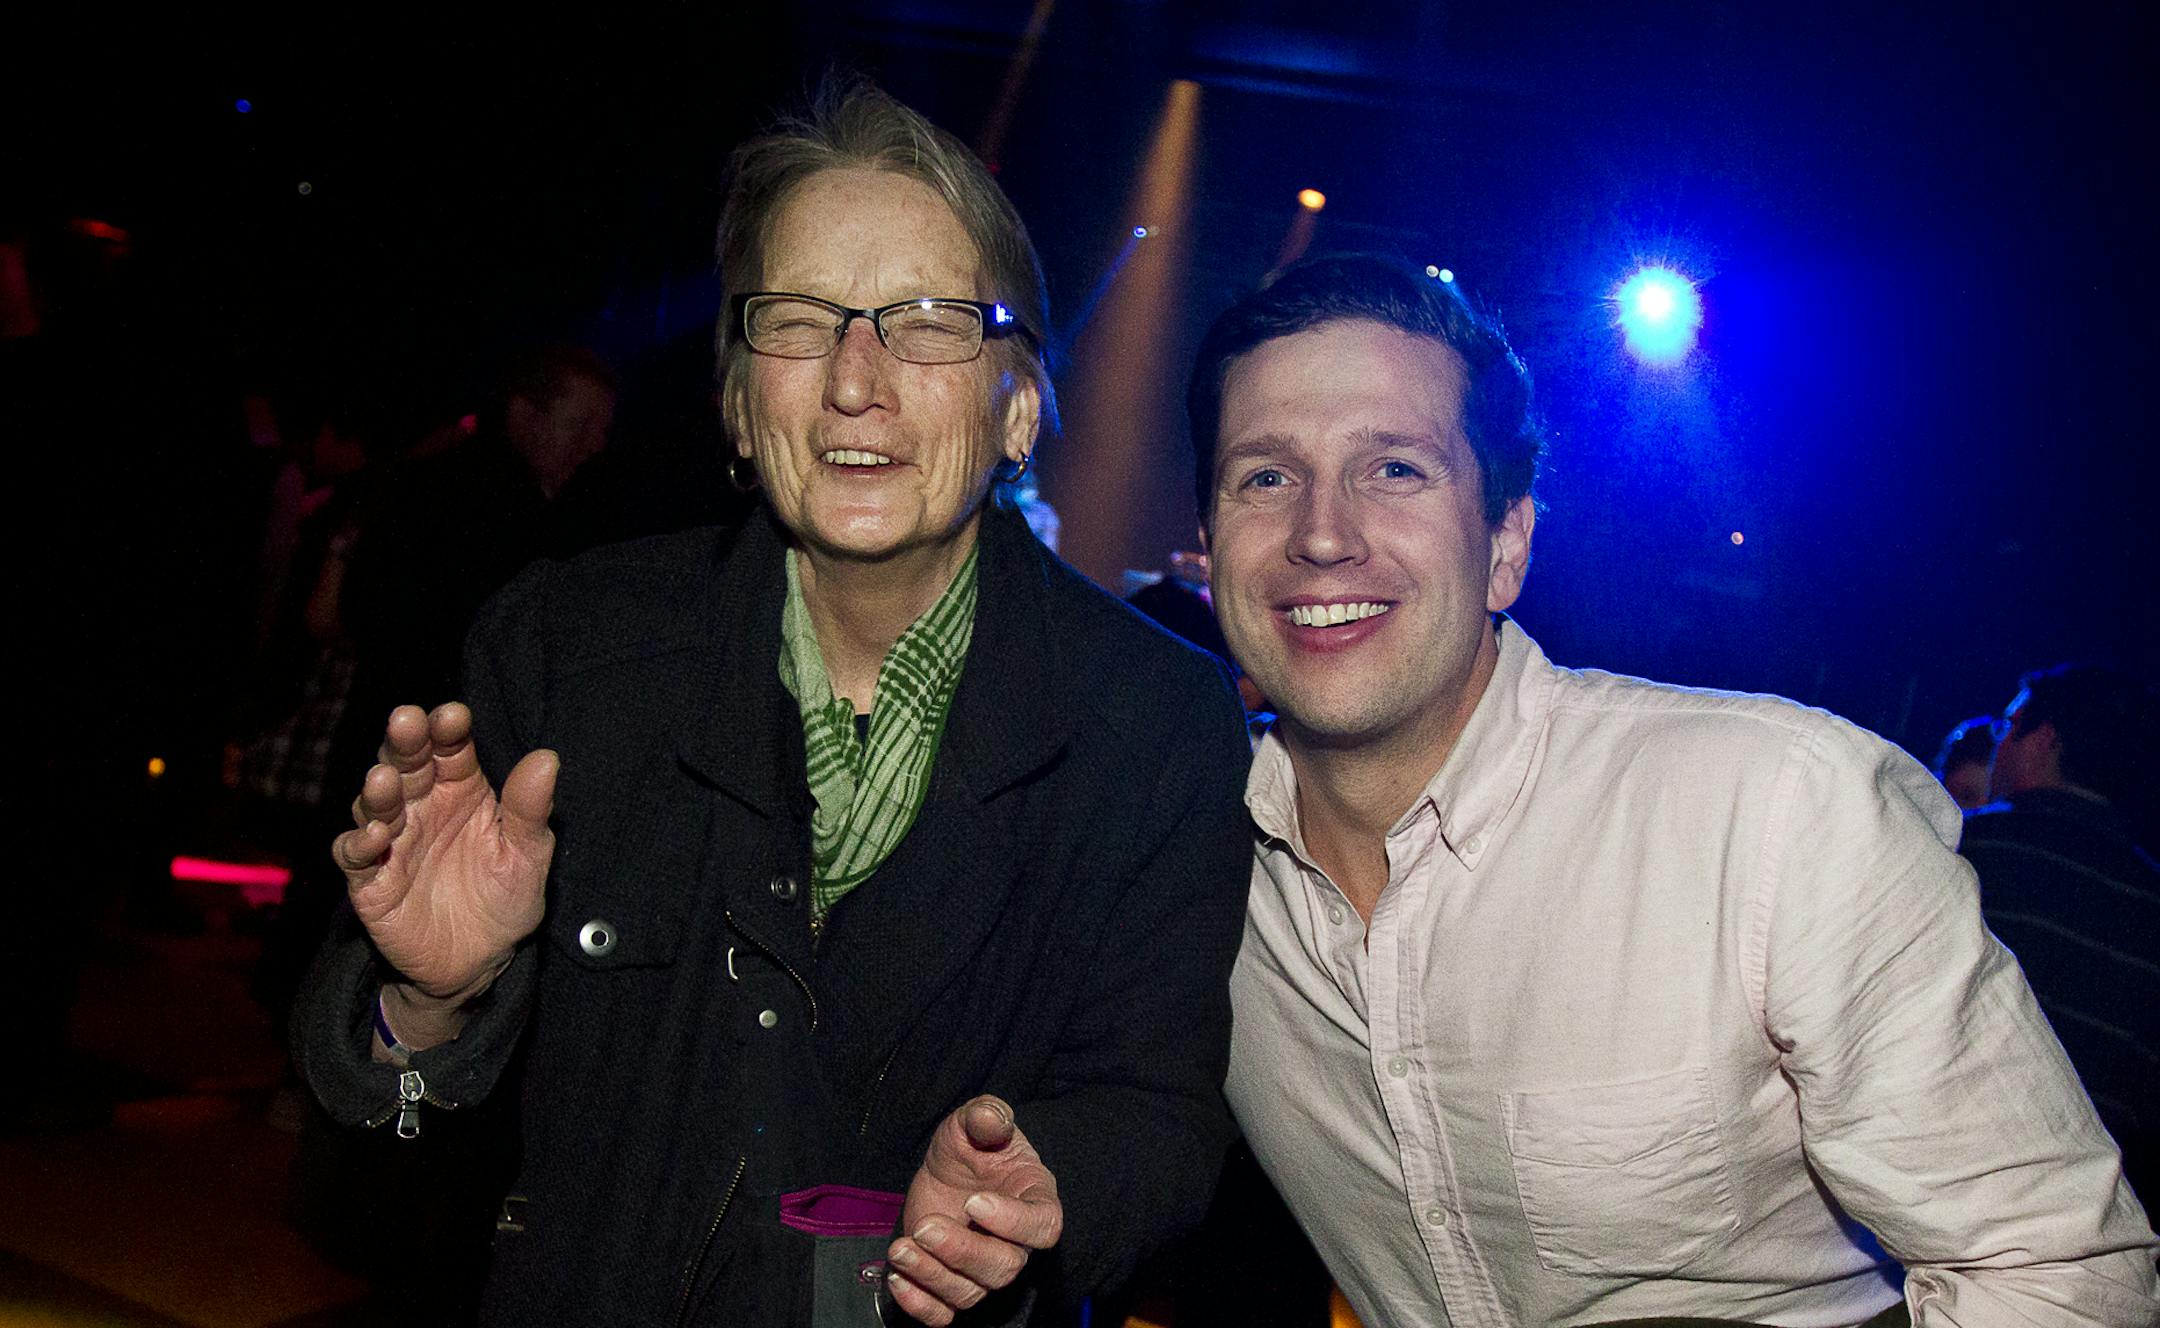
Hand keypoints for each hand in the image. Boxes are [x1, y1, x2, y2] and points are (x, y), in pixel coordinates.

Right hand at [332, 703, 556, 1029]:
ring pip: (375, 804)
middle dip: (405, 741)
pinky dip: (360, 844)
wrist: (480, 960)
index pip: (451, 748)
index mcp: (461, 788)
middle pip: (407, 763)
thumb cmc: (505, 896)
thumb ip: (531, 809)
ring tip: (386, 778)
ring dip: (378, 790)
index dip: (449, 729)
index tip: (454, 714)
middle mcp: (421, 805)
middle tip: (406, 721)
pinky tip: (376, 836)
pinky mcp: (369, 880)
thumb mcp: (528, 854)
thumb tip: (548, 758)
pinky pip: (355, 856)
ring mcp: (392, 840)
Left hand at [886, 1096, 1062, 1325]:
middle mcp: (1015, 1244)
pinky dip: (920, 1306)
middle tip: (924, 1226)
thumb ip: (986, 1115)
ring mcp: (982, 1269)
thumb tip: (991, 1117)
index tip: (973, 1201)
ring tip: (901, 1248)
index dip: (1012, 1222)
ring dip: (932, 1276)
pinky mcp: (952, 1284)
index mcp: (1034, 1201)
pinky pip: (943, 1314)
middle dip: (961, 1252)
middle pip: (1003, 1268)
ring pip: (970, 1293)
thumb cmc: (971, 1147)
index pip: (1042, 1226)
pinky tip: (898, 1277)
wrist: (947, 1172)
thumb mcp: (973, 1121)